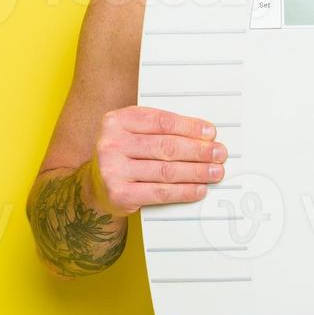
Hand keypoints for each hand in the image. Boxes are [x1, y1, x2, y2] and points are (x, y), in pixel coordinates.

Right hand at [87, 105, 227, 215]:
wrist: (95, 186)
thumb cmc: (122, 156)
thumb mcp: (132, 133)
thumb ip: (159, 129)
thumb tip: (202, 134)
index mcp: (116, 121)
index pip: (161, 121)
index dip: (190, 127)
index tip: (210, 132)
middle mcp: (111, 143)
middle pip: (166, 146)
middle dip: (198, 150)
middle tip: (218, 153)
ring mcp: (113, 170)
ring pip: (166, 170)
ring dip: (197, 172)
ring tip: (214, 171)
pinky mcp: (119, 194)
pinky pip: (160, 192)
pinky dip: (184, 191)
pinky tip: (198, 189)